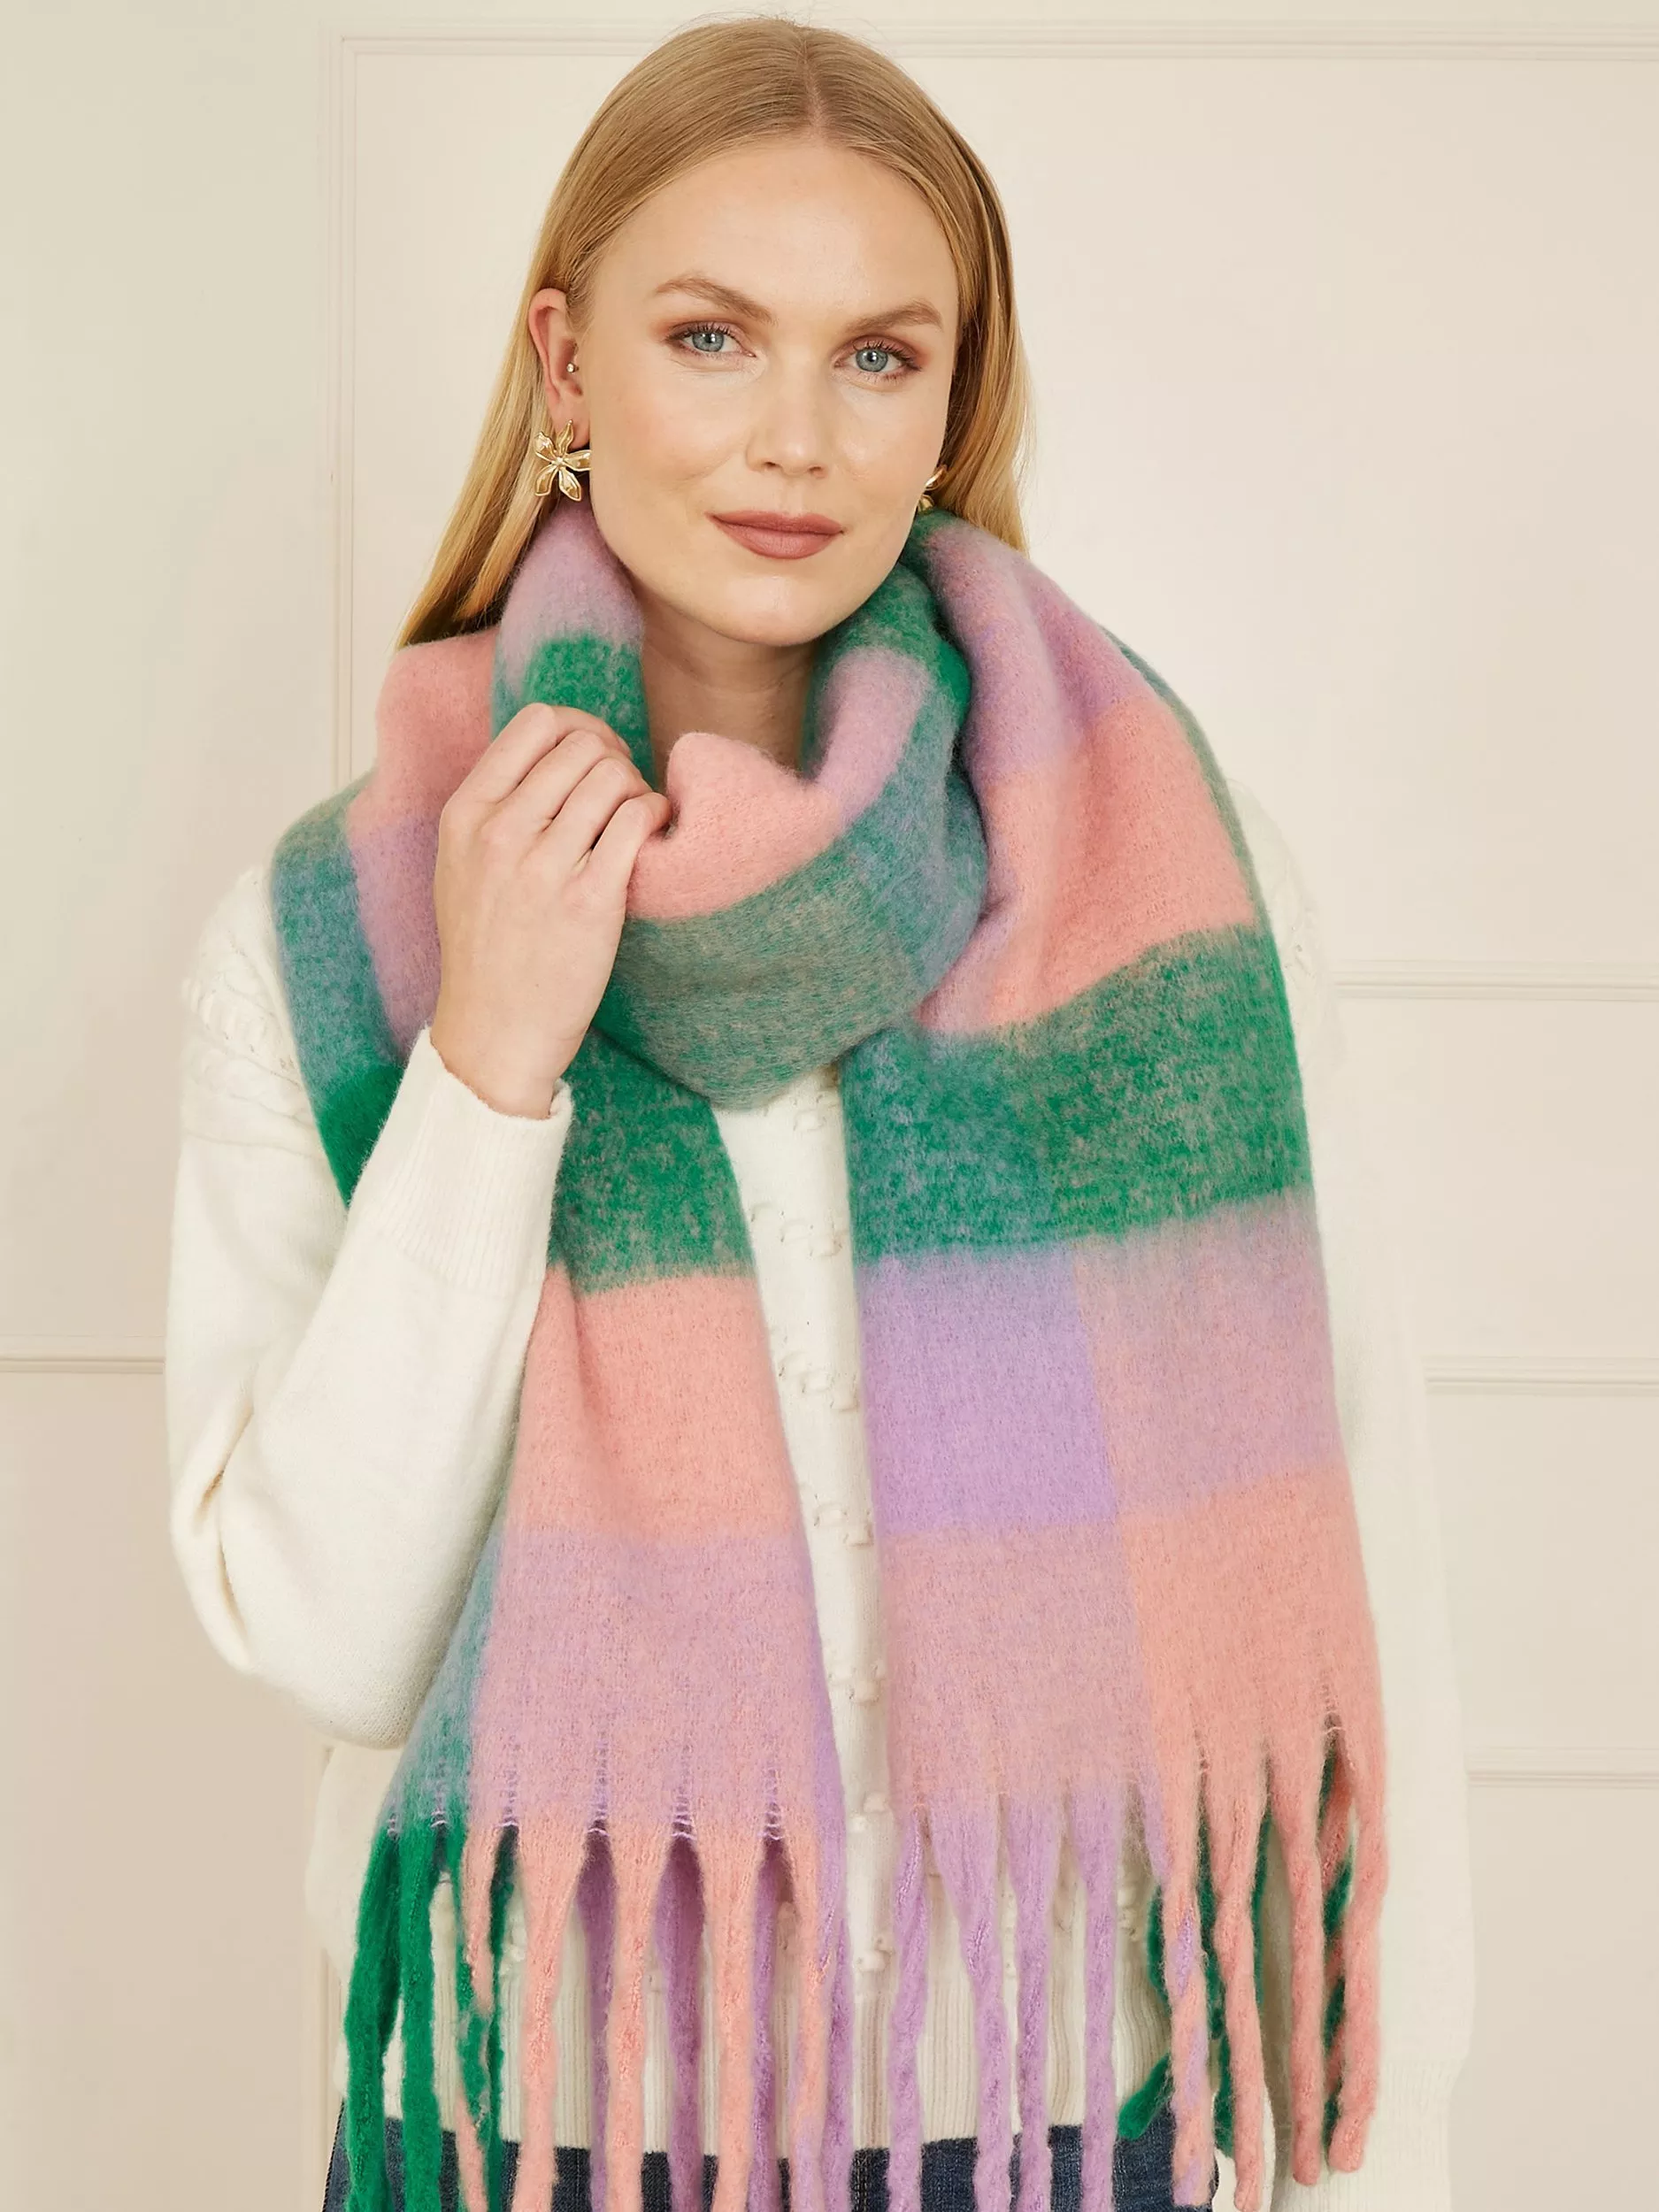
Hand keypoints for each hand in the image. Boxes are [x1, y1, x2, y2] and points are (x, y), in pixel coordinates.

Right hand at [426, 702, 669, 1116]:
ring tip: (635, 819)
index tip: (593, 758)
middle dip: (613, 759)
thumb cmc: (485, 947)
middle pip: (582, 746)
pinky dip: (655, 815)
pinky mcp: (590, 900)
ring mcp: (544, 866)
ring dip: (636, 789)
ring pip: (613, 777)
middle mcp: (500, 832)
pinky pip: (636, 821)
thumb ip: (496, 805)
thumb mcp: (461, 862)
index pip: (535, 724)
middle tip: (621, 795)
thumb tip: (553, 750)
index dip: (578, 729)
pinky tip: (652, 834)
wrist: (494, 1029)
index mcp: (466, 813)